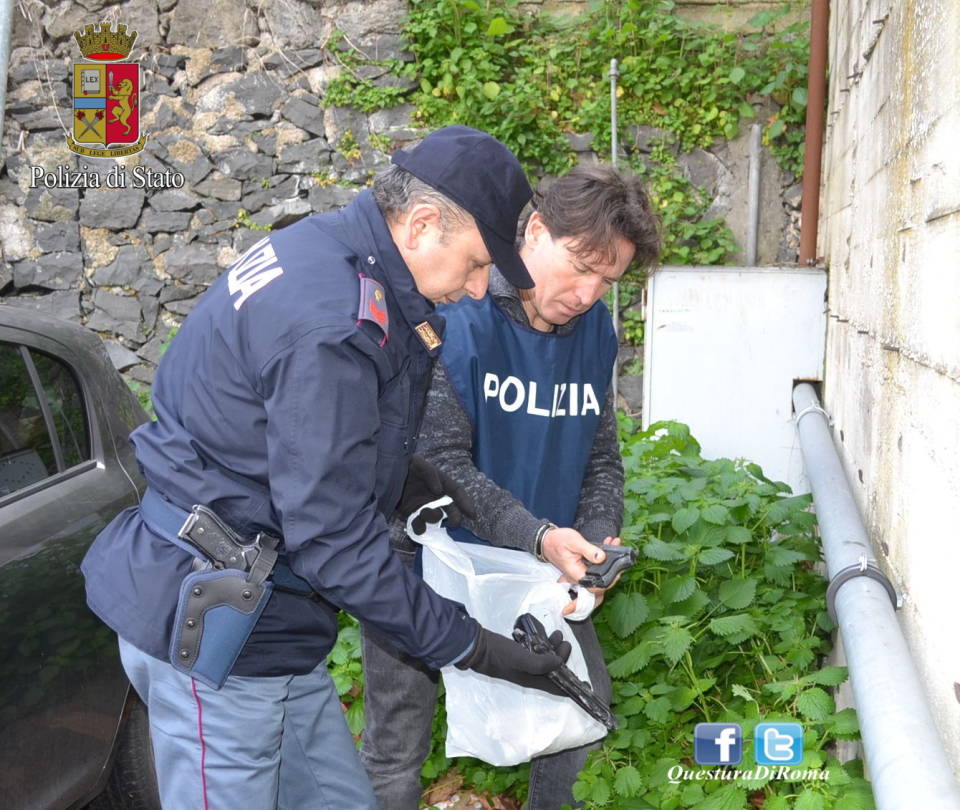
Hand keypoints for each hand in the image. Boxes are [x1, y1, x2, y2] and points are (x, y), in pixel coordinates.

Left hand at [397, 456, 476, 533]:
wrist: (384, 473)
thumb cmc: (404, 465)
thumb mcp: (418, 463)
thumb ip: (430, 473)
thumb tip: (438, 490)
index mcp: (440, 483)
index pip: (456, 492)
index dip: (466, 502)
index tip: (472, 514)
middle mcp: (434, 496)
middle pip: (449, 508)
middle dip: (455, 516)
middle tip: (455, 523)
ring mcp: (422, 506)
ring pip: (434, 517)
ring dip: (433, 518)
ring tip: (424, 514)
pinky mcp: (410, 514)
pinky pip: (418, 525)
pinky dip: (419, 529)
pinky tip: (417, 526)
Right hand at [454, 622, 570, 696]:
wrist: (478, 647)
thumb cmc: (500, 655)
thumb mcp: (522, 659)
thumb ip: (542, 663)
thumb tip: (558, 661)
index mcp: (534, 680)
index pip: (558, 688)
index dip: (573, 688)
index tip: (586, 685)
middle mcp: (531, 675)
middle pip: (555, 672)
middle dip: (563, 659)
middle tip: (565, 643)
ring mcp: (525, 665)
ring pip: (547, 660)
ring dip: (554, 649)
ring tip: (556, 634)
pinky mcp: (519, 655)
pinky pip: (538, 652)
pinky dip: (544, 645)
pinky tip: (544, 634)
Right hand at [562, 536, 621, 616]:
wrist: (547, 540)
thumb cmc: (557, 541)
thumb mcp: (574, 542)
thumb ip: (588, 550)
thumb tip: (602, 557)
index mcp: (577, 574)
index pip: (597, 586)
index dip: (610, 581)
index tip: (618, 570)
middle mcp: (581, 575)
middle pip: (602, 579)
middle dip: (614, 567)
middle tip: (620, 552)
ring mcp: (583, 571)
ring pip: (601, 570)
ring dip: (611, 558)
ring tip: (615, 542)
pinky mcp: (584, 565)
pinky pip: (597, 564)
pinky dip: (604, 554)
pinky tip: (609, 542)